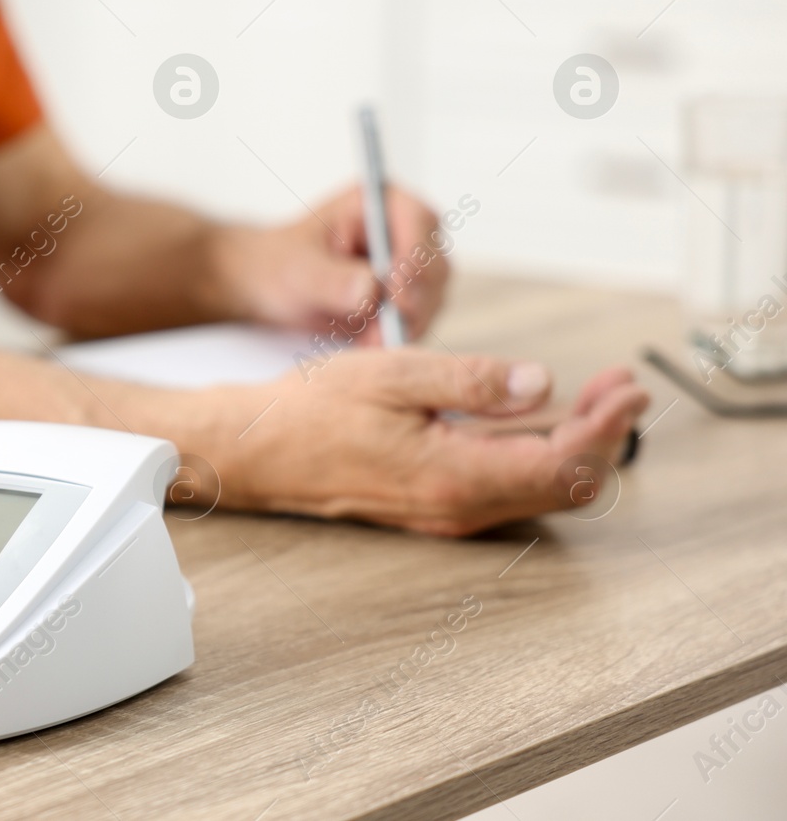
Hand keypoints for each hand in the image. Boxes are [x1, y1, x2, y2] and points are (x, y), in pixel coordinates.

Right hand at [193, 350, 648, 535]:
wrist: (257, 451)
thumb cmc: (312, 410)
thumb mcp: (393, 374)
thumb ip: (472, 382)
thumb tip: (541, 382)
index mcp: (453, 475)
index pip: (563, 464)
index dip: (607, 426)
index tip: (628, 387)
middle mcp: (458, 507)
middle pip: (564, 486)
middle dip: (603, 434)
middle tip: (620, 386)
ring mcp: (447, 512)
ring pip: (539, 490)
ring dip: (574, 444)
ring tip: (593, 395)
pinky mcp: (436, 505)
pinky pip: (507, 488)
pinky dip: (538, 454)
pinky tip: (536, 417)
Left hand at [212, 185, 451, 342]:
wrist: (271, 288)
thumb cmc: (281, 265)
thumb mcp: (297, 270)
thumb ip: (332, 280)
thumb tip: (370, 291)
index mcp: (380, 202)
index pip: (418, 221)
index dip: (414, 258)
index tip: (397, 295)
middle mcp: (405, 230)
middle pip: (435, 265)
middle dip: (413, 301)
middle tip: (384, 331)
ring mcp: (412, 267)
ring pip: (432, 298)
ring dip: (405, 324)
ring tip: (367, 341)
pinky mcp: (410, 300)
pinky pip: (419, 322)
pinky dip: (397, 337)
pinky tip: (368, 345)